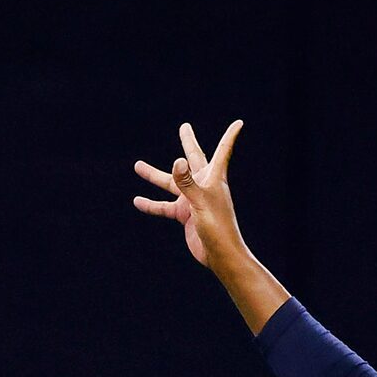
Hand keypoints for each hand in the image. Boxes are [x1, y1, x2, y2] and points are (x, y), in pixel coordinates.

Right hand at [132, 119, 245, 269]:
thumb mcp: (200, 202)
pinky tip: (137, 201)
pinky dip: (151, 204)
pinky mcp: (184, 214)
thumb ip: (187, 182)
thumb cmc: (217, 226)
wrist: (219, 254)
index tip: (239, 123)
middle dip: (188, 143)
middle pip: (194, 159)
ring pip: (171, 183)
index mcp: (213, 178)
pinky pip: (164, 206)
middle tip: (184, 127)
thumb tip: (176, 161)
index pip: (223, 151)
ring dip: (154, 175)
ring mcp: (192, 199)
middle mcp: (203, 185)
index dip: (230, 136)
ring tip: (137, 165)